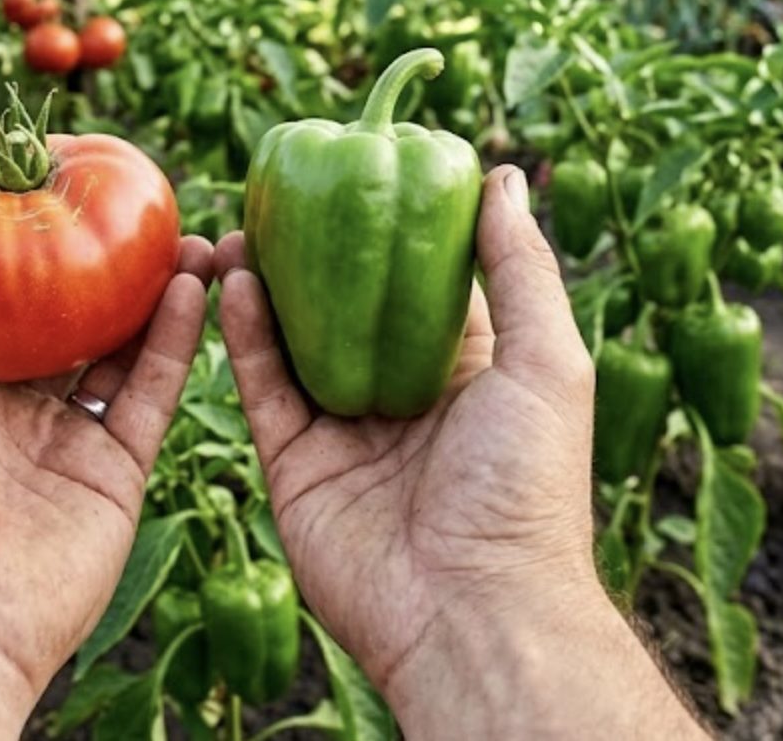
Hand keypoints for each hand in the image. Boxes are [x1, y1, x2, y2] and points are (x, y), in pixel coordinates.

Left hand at [0, 209, 212, 738]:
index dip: (19, 245)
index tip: (44, 183)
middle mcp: (12, 407)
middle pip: (67, 318)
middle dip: (99, 263)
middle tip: (130, 201)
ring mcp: (68, 440)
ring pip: (121, 348)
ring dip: (151, 290)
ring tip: (179, 231)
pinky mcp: (115, 472)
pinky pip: (152, 394)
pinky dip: (176, 342)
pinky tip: (192, 285)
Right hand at [216, 165, 702, 737]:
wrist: (472, 612)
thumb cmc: (528, 489)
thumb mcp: (549, 361)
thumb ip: (520, 268)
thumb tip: (501, 175)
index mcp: (468, 374)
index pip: (423, 286)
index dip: (395, 231)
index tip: (363, 170)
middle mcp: (402, 400)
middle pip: (348, 310)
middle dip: (315, 255)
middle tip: (283, 195)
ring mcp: (345, 433)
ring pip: (295, 344)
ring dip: (269, 287)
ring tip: (243, 227)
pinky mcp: (296, 466)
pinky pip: (262, 390)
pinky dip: (244, 337)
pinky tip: (234, 284)